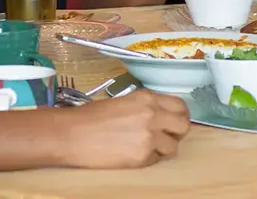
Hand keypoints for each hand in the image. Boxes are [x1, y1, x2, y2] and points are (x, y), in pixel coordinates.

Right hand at [61, 91, 190, 167]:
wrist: (72, 134)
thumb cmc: (92, 117)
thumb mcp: (124, 102)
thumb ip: (146, 107)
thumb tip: (161, 116)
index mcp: (147, 98)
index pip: (180, 106)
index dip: (179, 116)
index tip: (173, 122)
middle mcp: (152, 114)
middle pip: (183, 126)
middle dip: (176, 133)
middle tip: (164, 137)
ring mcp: (149, 136)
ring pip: (173, 147)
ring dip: (162, 149)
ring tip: (144, 147)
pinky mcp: (142, 156)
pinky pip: (156, 160)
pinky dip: (148, 159)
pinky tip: (132, 154)